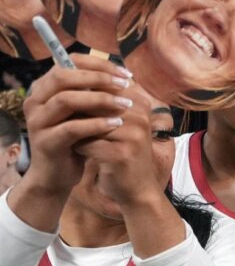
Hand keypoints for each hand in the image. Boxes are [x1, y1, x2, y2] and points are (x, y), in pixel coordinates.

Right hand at [23, 54, 133, 195]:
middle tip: (125, 86)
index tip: (125, 74)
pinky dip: (96, 124)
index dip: (98, 64)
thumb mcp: (84, 114)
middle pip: (62, 77)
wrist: (57, 175)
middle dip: (98, 78)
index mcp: (44, 89)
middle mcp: (36, 101)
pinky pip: (71, 128)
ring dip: (99, 100)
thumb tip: (123, 77)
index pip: (67, 63)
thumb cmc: (75, 140)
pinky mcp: (45, 142)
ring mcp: (37, 121)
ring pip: (66, 100)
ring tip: (125, 106)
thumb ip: (94, 94)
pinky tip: (116, 125)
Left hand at [77, 82, 163, 208]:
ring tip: (69, 134)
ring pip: (88, 122)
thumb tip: (70, 76)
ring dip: (75, 129)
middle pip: (94, 102)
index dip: (82, 91)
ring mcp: (133, 135)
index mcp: (140, 103)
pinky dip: (78, 147)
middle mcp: (140, 116)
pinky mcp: (121, 155)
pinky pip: (87, 144)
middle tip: (62, 118)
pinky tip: (76, 151)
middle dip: (75, 110)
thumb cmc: (122, 151)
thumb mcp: (118, 122)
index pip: (104, 84)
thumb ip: (102, 101)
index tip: (70, 103)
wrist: (137, 188)